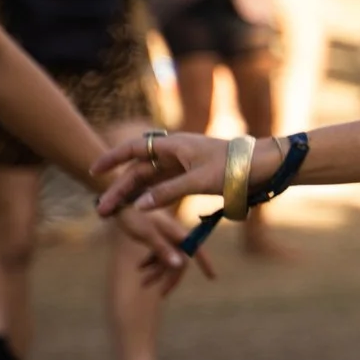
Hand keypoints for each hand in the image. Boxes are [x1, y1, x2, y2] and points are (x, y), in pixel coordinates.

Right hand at [94, 129, 230, 218]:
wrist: (264, 166)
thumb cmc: (234, 169)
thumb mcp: (199, 181)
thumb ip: (168, 192)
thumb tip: (138, 205)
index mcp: (174, 145)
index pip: (135, 149)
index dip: (112, 159)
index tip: (94, 171)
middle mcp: (175, 152)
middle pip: (139, 170)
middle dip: (119, 189)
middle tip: (102, 210)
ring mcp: (183, 164)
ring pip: (151, 180)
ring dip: (133, 195)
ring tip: (115, 213)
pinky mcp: (192, 175)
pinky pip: (165, 185)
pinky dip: (151, 196)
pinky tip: (140, 208)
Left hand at [109, 198, 212, 290]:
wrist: (118, 199)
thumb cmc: (132, 214)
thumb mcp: (146, 233)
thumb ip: (162, 250)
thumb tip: (180, 266)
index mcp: (176, 232)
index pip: (195, 249)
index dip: (205, 263)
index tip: (212, 277)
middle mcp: (173, 234)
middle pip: (179, 260)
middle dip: (170, 278)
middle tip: (160, 293)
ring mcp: (164, 235)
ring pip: (167, 258)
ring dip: (157, 272)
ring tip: (142, 281)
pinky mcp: (155, 235)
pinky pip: (158, 253)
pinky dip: (151, 262)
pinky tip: (140, 268)